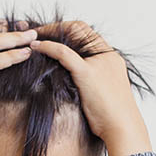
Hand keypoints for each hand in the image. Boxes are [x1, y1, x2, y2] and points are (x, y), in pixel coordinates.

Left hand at [29, 22, 150, 155]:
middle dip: (56, 27)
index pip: (87, 32)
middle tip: (36, 33)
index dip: (66, 30)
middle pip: (79, 27)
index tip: (50, 35)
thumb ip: (92, 81)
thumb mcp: (103, 92)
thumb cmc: (112, 117)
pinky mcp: (88, 73)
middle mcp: (106, 55)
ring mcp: (98, 62)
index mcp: (111, 58)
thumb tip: (75, 83)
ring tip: (33, 38)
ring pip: (72, 33)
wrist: (123, 128)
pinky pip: (64, 53)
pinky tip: (36, 48)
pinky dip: (48, 47)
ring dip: (50, 32)